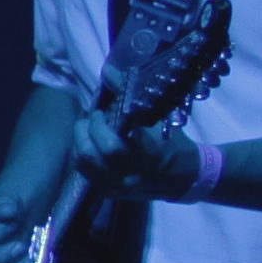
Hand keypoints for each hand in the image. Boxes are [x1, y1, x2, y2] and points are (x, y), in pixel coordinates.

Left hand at [68, 105, 203, 202]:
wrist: (180, 178)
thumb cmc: (171, 144)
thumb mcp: (161, 119)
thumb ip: (134, 96)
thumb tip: (109, 71)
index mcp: (155, 155)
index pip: (139, 141)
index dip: (128, 127)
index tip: (121, 112)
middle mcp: (135, 173)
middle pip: (107, 149)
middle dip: (96, 125)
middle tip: (98, 115)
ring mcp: (119, 185)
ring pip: (87, 160)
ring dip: (82, 137)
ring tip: (89, 125)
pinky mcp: (107, 191)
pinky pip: (82, 169)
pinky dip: (80, 150)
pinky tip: (87, 139)